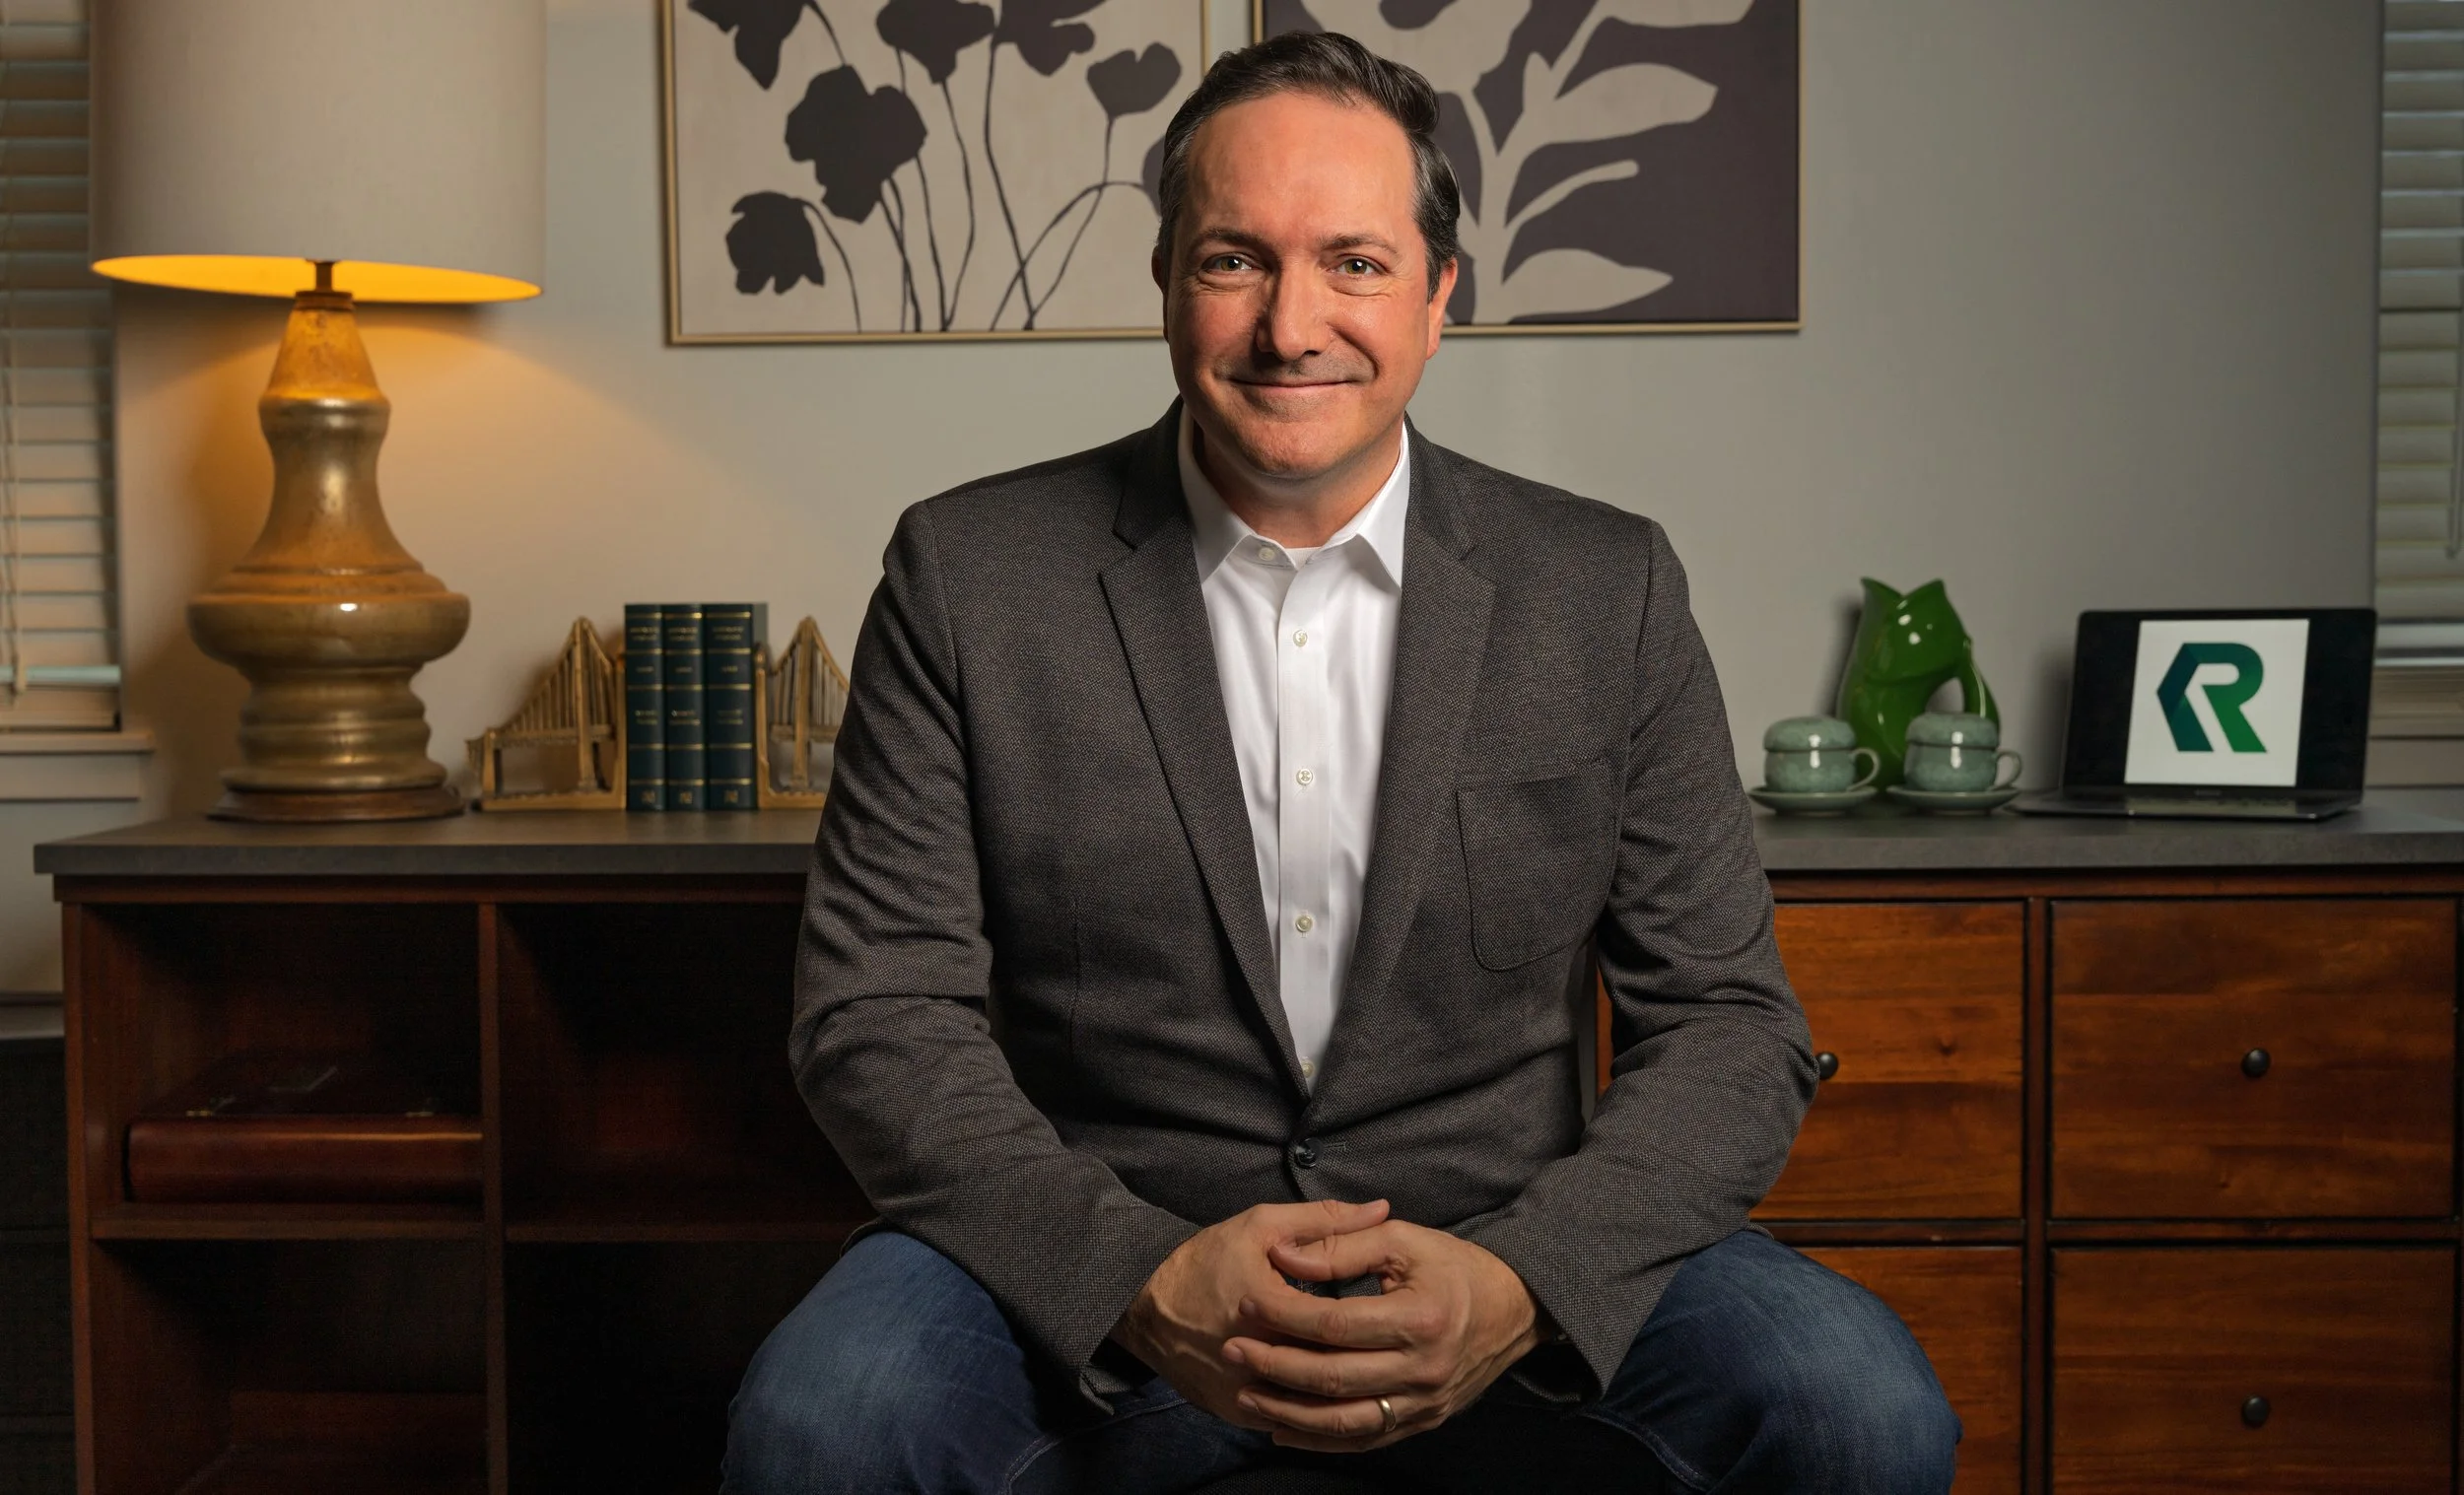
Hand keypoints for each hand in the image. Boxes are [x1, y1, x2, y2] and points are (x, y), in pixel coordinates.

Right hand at [1111, 1198, 1391, 1430]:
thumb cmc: (1206, 1261)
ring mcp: (1247, 1392)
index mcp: (1269, 1309)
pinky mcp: (1238, 1413)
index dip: (1371, 1315)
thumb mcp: (1262, 1227)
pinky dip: (1312, 1409)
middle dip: (1363, 1355)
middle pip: (1330, 1366)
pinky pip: (1287, 1420)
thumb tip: (1382, 1209)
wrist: (1146, 1309)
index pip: (1340, 1322)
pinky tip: (1334, 1392)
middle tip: (1389, 1342)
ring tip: (1368, 1367)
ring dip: (1342, 1389)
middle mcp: (1258, 1359)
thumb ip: (1325, 1221)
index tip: (1388, 1305)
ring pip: (1313, 1404)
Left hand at [1225, 1220, 1544, 1451]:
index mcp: (1421, 1319)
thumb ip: (1341, 1246)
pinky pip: (1364, 1439)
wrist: (1514, 1310)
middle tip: (1232, 1350)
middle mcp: (1424, 1370)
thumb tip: (1284, 1258)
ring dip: (1288, 1413)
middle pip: (1333, 1378)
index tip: (1245, 1304)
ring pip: (1343, 1422)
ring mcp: (1424, 1404)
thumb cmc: (1454, 1267)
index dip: (1285, 1316)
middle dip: (1274, 1366)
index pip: (1335, 1325)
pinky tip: (1281, 1429)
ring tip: (1246, 1395)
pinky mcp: (1423, 1423)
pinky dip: (1319, 1440)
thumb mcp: (1403, 1240)